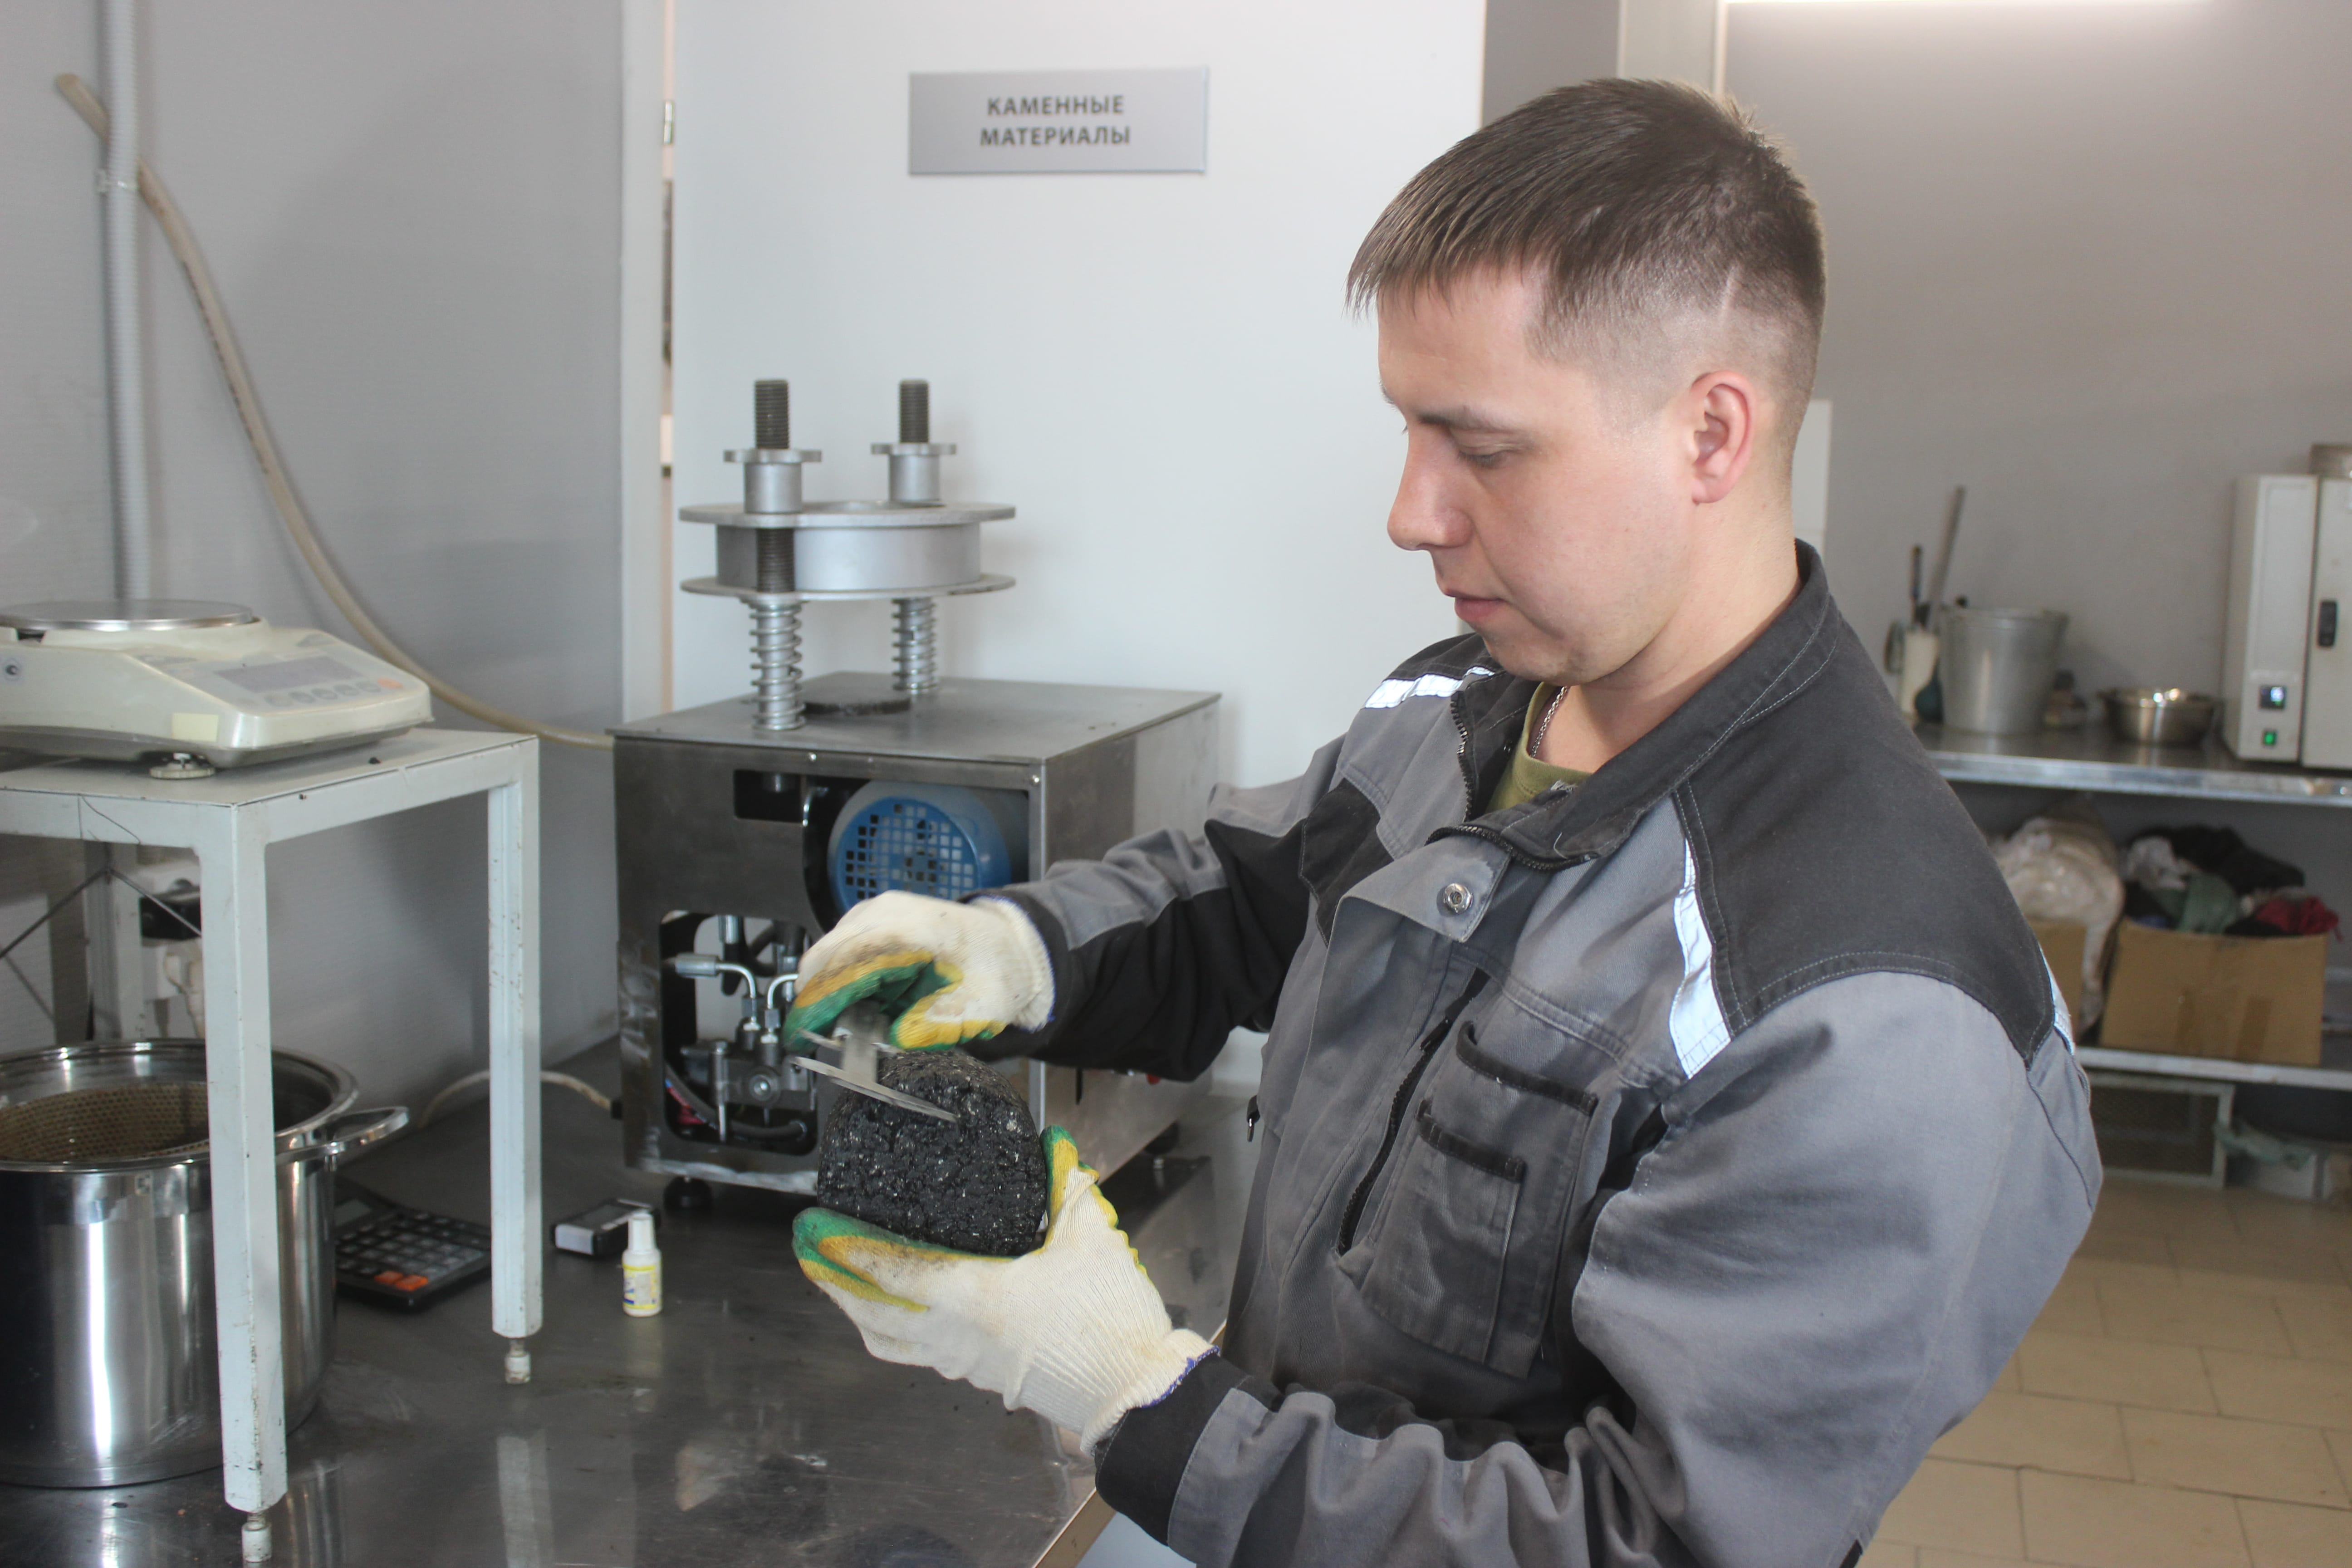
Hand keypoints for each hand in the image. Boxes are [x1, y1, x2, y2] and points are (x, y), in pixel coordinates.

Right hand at [785, 891, 1052, 1050]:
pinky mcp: (872, 920)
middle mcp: (886, 912)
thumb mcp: (977, 1009)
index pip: (848, 961)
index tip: (800, 1031)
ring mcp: (876, 912)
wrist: (1011, 944)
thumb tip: (893, 1038)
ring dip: (832, 991)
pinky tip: (867, 1002)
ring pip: (828, 954)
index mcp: (913, 929)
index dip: (819, 1000)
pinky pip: (842, 951)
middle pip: (826, 956)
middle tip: (819, 1038)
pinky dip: (844, 979)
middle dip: (817, 1000)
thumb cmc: (995, 972)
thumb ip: (934, 1026)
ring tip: (856, 1023)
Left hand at [794, 1127, 1212, 1448]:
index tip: (819, 1232)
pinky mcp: (981, 1376)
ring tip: (840, 1284)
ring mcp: (965, 1363)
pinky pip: (916, 1355)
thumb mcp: (1091, 1240)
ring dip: (857, 1312)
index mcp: (975, 1298)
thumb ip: (1066, 1188)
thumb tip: (1053, 1149)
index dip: (848, 1251)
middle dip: (833, 1284)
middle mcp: (957, 1337)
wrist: (1132, 1391)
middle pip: (872, 1314)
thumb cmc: (1108, 1327)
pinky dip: (891, 1332)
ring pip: (889, 1342)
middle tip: (809, 1253)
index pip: (893, 1272)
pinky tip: (898, 1314)